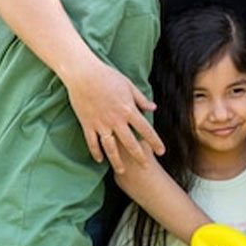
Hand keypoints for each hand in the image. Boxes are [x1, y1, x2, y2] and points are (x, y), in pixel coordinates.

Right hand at [62, 58, 161, 173]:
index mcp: (128, 110)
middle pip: (130, 143)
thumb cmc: (107, 75)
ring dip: (117, 161)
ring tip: (122, 171)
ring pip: (110, 148)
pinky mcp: (87, 124)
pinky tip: (99, 160)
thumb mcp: (128, 85)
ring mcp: (101, 124)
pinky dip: (95, 152)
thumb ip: (141, 99)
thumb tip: (153, 108)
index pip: (146, 130)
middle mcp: (116, 120)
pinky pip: (92, 142)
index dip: (155, 142)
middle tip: (146, 166)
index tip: (162, 151)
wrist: (83, 74)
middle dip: (139, 156)